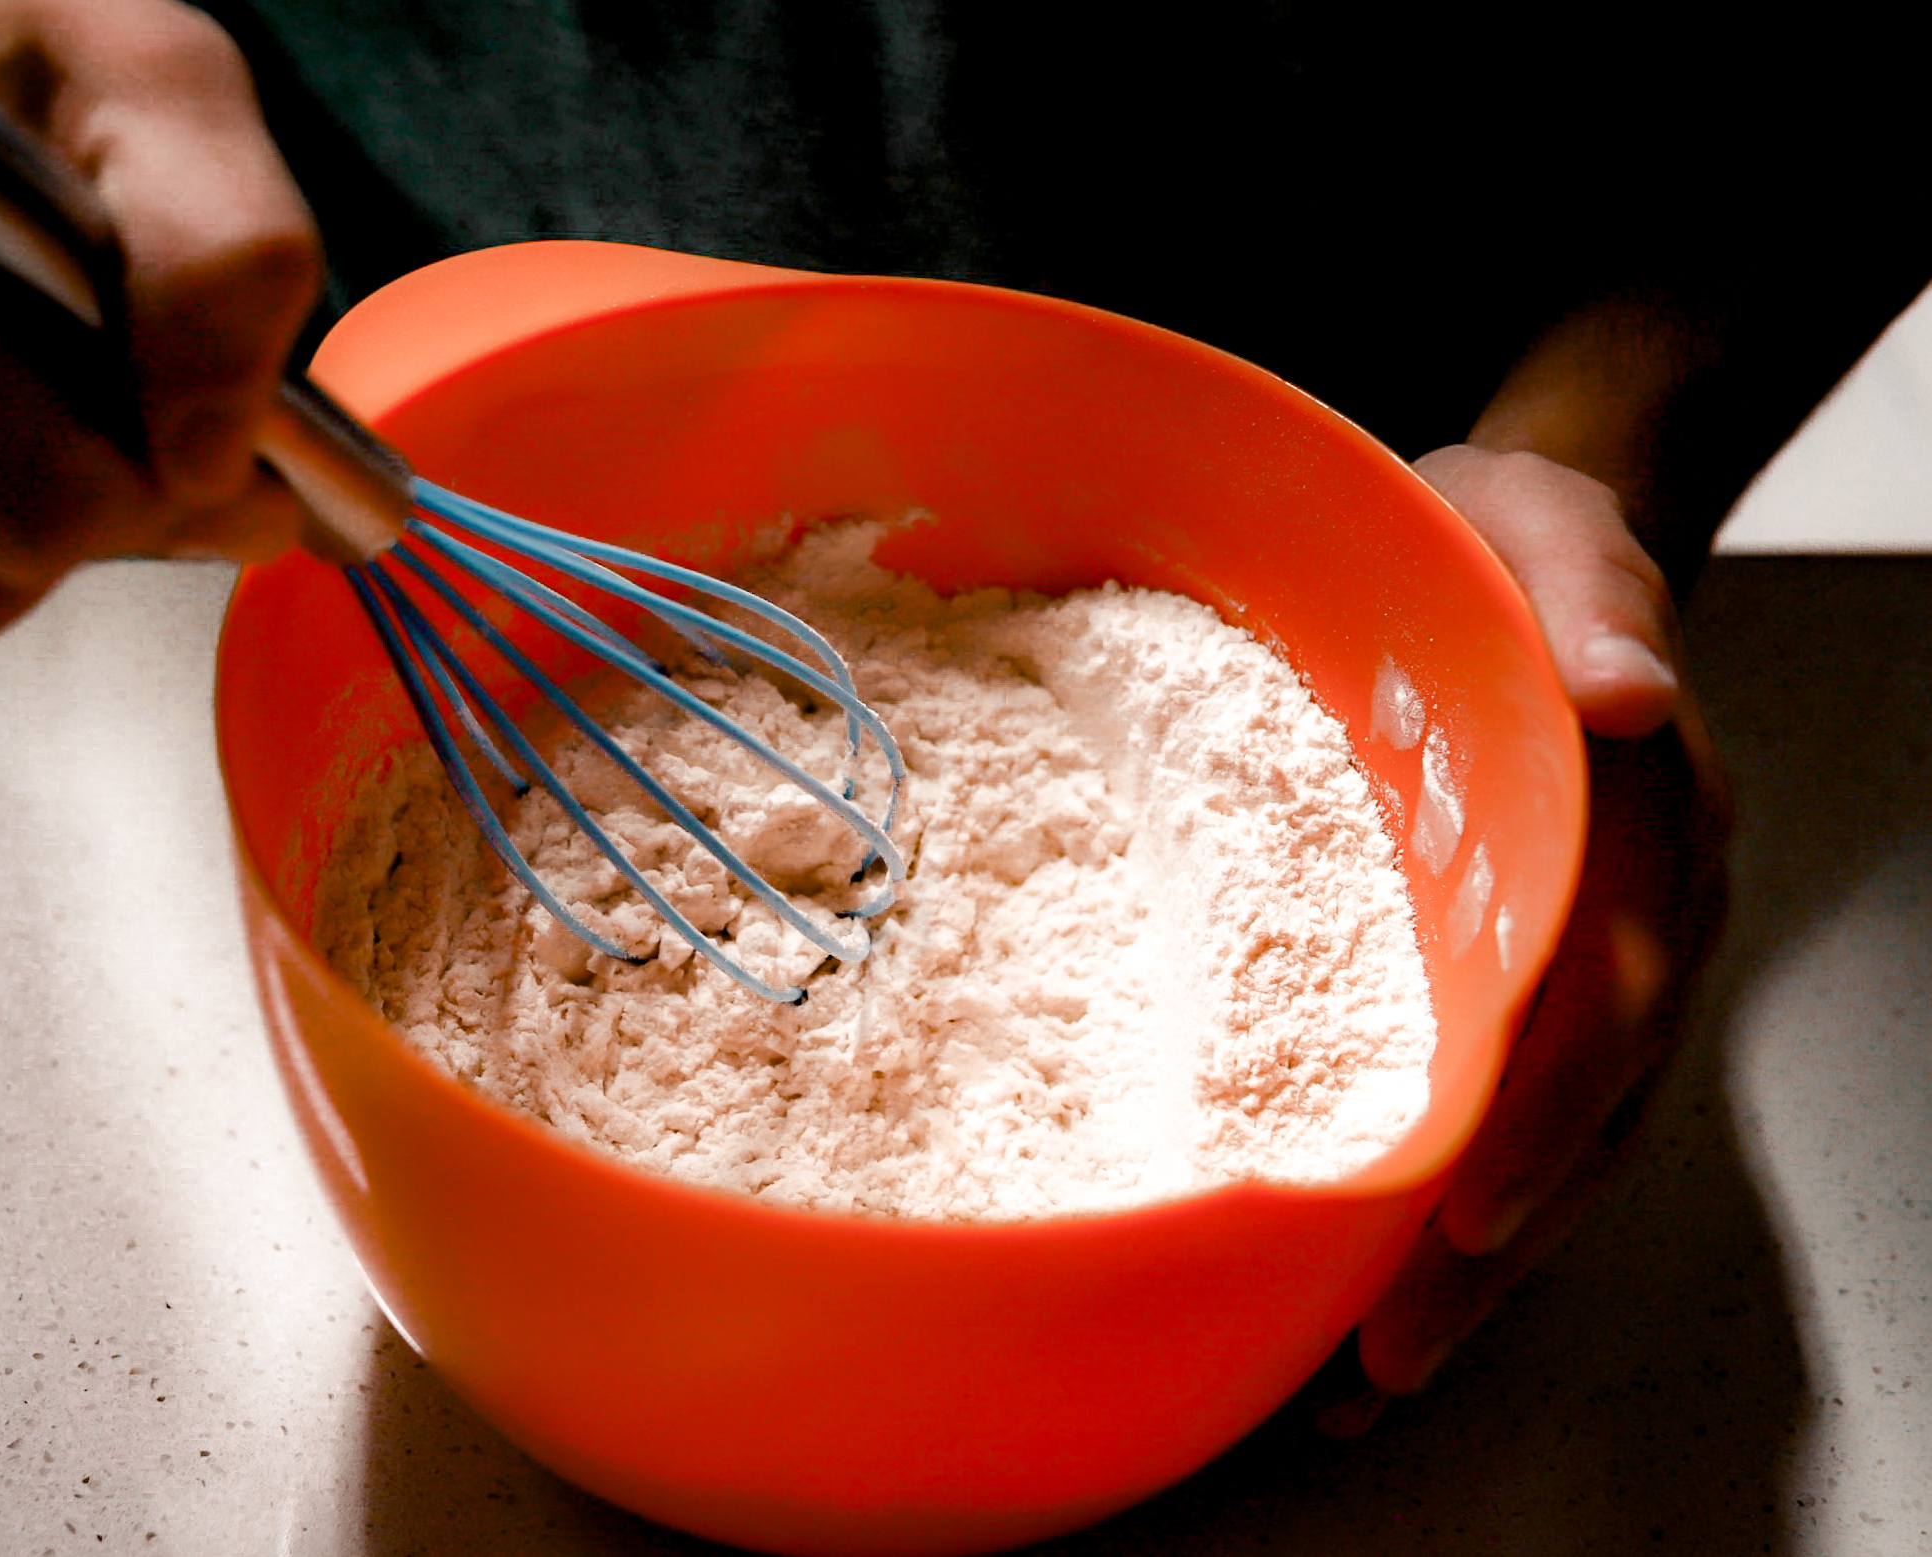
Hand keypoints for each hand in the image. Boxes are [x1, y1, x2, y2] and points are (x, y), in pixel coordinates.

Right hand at [0, 0, 320, 634]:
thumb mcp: (164, 90)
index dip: (164, 478)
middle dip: (94, 505)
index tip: (187, 401)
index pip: (52, 512)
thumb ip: (228, 262)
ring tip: (15, 367)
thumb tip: (206, 464)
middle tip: (111, 384)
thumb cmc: (1, 39)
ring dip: (16, 514)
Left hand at [1339, 445, 1730, 1416]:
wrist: (1510, 555)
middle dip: (1485, 1247)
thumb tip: (1630, 691)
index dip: (1537, 1115)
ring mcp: (1576, 969)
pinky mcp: (1511, 989)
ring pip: (1542, 1149)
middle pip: (1576, 1116)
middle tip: (1387, 1360)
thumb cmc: (1504, 548)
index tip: (1458, 1214)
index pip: (1603, 995)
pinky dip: (1433, 1217)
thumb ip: (1591, 601)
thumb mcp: (1544, 535)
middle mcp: (1626, 921)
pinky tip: (1355, 1293)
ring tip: (1361, 1383)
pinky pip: (1493, 1120)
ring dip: (1458, 1272)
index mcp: (1640, 829)